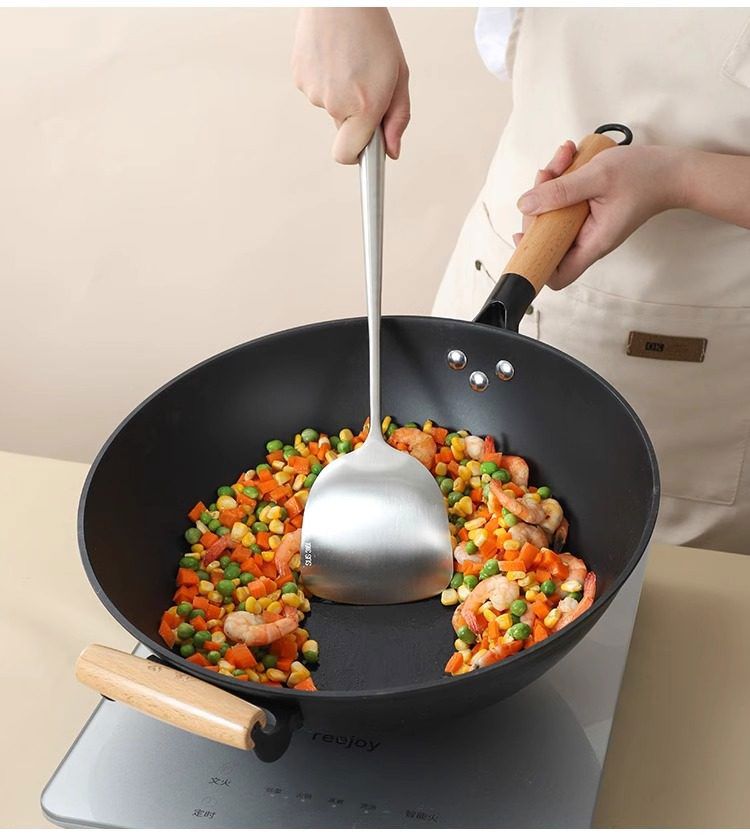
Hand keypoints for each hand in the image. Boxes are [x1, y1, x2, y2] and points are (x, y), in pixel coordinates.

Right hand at [291, 8, 410, 163]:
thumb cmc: (374, 33)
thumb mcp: (399, 75)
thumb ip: (398, 118)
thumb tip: (391, 152)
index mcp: (364, 106)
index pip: (347, 155)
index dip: (356, 156)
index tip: (363, 156)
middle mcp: (335, 103)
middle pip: (343, 130)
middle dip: (354, 117)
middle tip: (365, 84)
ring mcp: (313, 91)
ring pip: (329, 108)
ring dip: (340, 93)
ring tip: (349, 61)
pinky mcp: (298, 77)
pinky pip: (315, 90)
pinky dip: (325, 79)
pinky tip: (333, 56)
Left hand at [513, 142, 685, 288]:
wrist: (673, 169)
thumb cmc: (645, 176)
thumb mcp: (598, 177)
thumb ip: (560, 191)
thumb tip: (525, 204)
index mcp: (593, 243)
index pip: (557, 275)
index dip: (536, 263)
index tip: (524, 236)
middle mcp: (588, 239)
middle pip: (547, 239)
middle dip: (538, 205)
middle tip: (546, 176)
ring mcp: (588, 226)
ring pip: (553, 214)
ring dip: (550, 185)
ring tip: (562, 158)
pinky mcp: (588, 211)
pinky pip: (565, 201)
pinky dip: (562, 180)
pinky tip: (569, 158)